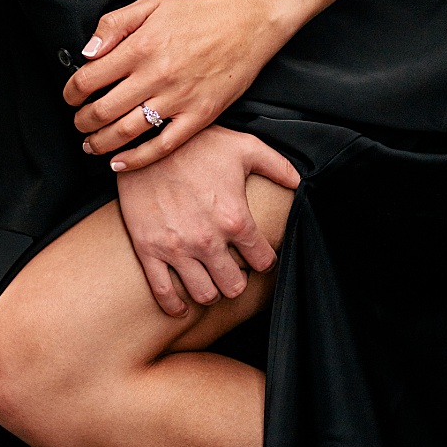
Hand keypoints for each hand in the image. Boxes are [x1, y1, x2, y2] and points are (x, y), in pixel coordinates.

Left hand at [62, 0, 287, 171]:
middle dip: (81, 122)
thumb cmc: (199, 13)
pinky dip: (136, 158)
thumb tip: (88, 52)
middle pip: (102, 110)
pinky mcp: (199, 116)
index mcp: (140, 46)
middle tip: (78, 123)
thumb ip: (114, 25)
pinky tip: (119, 162)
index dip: (71, 92)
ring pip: (126, 132)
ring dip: (100, 143)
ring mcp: (178, 98)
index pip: (89, 79)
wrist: (247, 23)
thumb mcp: (151, 3)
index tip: (71, 96)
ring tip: (91, 144)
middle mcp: (155, 75)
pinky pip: (162, 145)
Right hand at [115, 126, 299, 315]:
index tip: (258, 256)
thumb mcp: (244, 146)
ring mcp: (176, 248)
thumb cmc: (197, 143)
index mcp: (234, 218)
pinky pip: (164, 292)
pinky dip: (175, 306)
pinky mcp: (149, 250)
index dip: (264, 260)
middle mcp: (207, 240)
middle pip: (234, 286)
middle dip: (237, 281)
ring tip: (210, 279)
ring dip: (211, 290)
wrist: (147, 139)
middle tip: (233, 270)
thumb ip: (277, 166)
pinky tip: (182, 306)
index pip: (263, 261)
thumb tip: (299, 183)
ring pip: (204, 295)